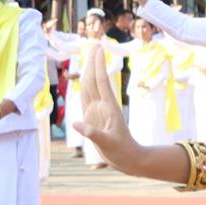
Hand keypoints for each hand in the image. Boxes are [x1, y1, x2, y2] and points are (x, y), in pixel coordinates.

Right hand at [69, 39, 165, 176]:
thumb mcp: (108, 144)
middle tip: (94, 45)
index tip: (98, 50)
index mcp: (108, 108)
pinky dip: (84, 86)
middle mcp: (102, 106)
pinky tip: (83, 78)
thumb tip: (76, 124)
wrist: (128, 159)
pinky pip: (86, 98)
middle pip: (95, 80)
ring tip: (89, 56)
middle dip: (94, 63)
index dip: (98, 66)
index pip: (101, 82)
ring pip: (90, 86)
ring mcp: (97, 110)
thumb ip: (93, 134)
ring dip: (89, 71)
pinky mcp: (93, 117)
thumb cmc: (121, 152)